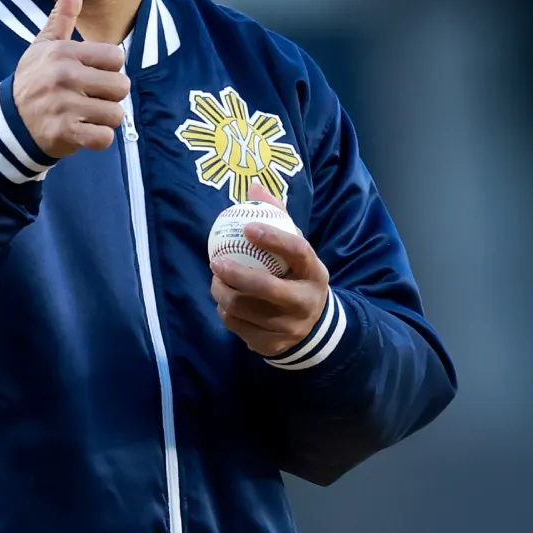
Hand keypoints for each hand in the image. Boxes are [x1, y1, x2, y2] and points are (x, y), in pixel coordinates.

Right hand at [11, 0, 129, 157]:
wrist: (7, 123)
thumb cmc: (33, 79)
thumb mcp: (44, 44)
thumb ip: (63, 13)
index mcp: (63, 52)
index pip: (116, 57)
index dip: (107, 69)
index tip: (88, 76)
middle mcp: (63, 76)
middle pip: (122, 86)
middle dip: (109, 96)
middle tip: (88, 99)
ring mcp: (63, 106)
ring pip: (116, 114)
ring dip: (104, 119)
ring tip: (84, 116)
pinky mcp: (64, 133)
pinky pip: (104, 138)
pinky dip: (98, 139)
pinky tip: (82, 132)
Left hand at [210, 184, 330, 357]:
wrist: (314, 327)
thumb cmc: (296, 277)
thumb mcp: (296, 250)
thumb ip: (277, 218)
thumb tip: (253, 187)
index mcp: (315, 273)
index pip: (298, 251)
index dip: (273, 238)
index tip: (247, 226)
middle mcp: (305, 302)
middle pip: (266, 288)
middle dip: (236, 274)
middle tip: (217, 262)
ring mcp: (289, 328)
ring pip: (244, 310)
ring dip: (223, 293)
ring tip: (217, 280)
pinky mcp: (272, 346)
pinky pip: (237, 327)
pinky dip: (225, 312)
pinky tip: (225, 302)